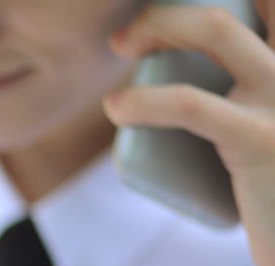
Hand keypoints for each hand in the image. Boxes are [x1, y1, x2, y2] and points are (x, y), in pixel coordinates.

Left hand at [103, 1, 274, 265]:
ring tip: (122, 46)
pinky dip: (144, 99)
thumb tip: (185, 70)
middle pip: (245, 0)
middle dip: (178, 3)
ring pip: (217, 30)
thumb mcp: (266, 127)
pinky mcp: (260, 140)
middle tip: (132, 32)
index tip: (170, 11)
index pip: (265, 2)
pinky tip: (117, 107)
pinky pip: (192, 104)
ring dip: (159, 25)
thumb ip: (247, 95)